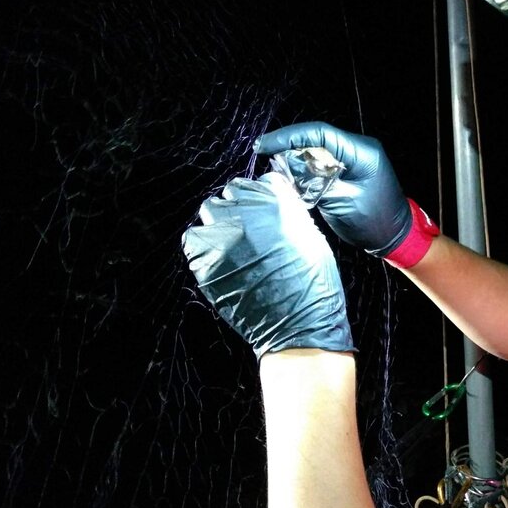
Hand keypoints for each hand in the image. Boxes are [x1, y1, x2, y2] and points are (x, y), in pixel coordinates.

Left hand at [182, 173, 352, 358]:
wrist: (298, 326)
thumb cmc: (313, 286)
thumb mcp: (312, 237)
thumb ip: (289, 213)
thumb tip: (273, 204)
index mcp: (279, 202)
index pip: (261, 181)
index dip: (262, 198)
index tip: (263, 211)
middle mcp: (248, 211)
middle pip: (232, 192)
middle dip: (239, 208)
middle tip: (248, 231)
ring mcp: (224, 235)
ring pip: (210, 212)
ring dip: (219, 225)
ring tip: (232, 247)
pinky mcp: (205, 260)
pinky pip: (194, 241)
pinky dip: (203, 248)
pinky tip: (220, 261)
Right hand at [253, 122, 411, 257]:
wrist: (396, 236)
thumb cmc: (374, 222)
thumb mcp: (340, 203)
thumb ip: (313, 183)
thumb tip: (286, 168)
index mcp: (361, 152)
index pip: (320, 133)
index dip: (288, 136)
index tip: (264, 145)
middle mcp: (358, 148)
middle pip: (316, 138)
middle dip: (289, 146)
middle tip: (264, 156)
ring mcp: (354, 157)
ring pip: (317, 149)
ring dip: (296, 158)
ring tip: (274, 168)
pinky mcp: (348, 168)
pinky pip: (322, 162)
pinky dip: (305, 169)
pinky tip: (290, 177)